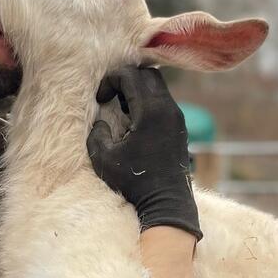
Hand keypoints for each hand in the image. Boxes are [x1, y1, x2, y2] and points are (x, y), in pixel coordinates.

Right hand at [86, 66, 201, 239]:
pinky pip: (163, 101)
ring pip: (157, 86)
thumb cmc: (135, 183)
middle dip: (125, 79)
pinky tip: (134, 121)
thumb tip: (101, 121)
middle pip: (147, 73)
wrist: (168, 203)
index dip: (110, 80)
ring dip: (137, 90)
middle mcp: (168, 108)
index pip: (129, 75)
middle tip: (110, 97)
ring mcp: (177, 116)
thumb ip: (97, 133)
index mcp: (150, 111)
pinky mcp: (180, 126)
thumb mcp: (104, 159)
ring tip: (121, 110)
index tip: (100, 99)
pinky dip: (147, 102)